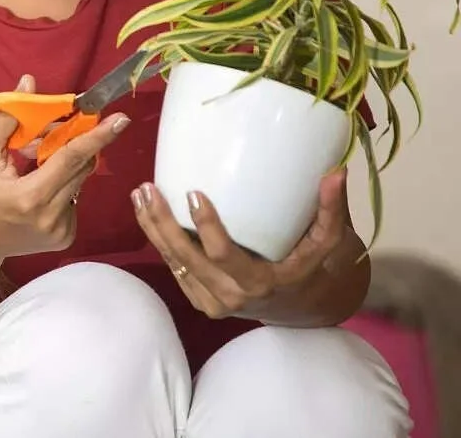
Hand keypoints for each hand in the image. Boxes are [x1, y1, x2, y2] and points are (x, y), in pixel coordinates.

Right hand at [0, 74, 131, 264]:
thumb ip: (7, 118)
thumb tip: (30, 83)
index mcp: (30, 197)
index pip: (71, 159)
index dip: (96, 136)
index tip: (120, 119)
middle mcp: (51, 217)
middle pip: (80, 167)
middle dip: (70, 142)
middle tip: (49, 133)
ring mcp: (60, 231)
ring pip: (79, 181)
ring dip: (65, 164)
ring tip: (32, 166)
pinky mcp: (65, 238)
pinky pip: (74, 198)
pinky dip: (62, 185)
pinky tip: (36, 190)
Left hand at [131, 169, 350, 319]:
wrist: (298, 305)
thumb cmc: (311, 265)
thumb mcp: (327, 241)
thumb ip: (331, 209)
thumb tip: (337, 172)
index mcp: (260, 283)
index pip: (225, 255)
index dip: (207, 227)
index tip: (193, 193)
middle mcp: (231, 296)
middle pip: (187, 259)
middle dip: (163, 223)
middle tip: (148, 188)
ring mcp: (211, 301)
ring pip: (173, 263)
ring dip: (151, 228)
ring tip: (139, 194)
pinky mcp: (198, 298)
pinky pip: (173, 268)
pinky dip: (158, 241)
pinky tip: (145, 212)